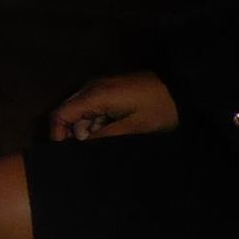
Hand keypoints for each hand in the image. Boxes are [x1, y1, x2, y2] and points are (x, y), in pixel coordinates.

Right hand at [47, 72, 178, 140]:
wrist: (181, 89)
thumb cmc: (159, 108)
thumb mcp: (135, 127)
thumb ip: (105, 135)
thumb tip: (82, 144)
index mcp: (96, 95)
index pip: (62, 113)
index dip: (57, 133)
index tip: (64, 151)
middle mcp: (92, 87)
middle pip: (68, 111)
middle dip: (73, 132)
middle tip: (89, 149)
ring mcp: (100, 86)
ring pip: (80, 109)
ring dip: (86, 127)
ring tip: (105, 139)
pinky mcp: (109, 89)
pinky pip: (91, 105)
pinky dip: (95, 120)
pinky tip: (110, 129)